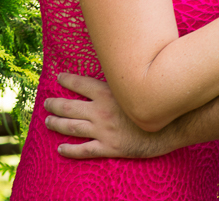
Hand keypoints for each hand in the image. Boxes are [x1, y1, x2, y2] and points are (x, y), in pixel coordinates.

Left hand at [43, 73, 177, 158]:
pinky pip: (85, 149)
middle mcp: (101, 110)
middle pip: (69, 106)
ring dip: (57, 124)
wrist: (172, 125)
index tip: (59, 77)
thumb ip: (120, 80)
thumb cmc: (155, 102)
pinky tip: (61, 149)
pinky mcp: (110, 147)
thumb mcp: (134, 86)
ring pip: (72, 127)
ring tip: (48, 122)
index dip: (67, 79)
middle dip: (54, 104)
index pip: (80, 83)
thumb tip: (113, 68)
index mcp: (107, 92)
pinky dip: (70, 150)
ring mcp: (104, 130)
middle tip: (46, 104)